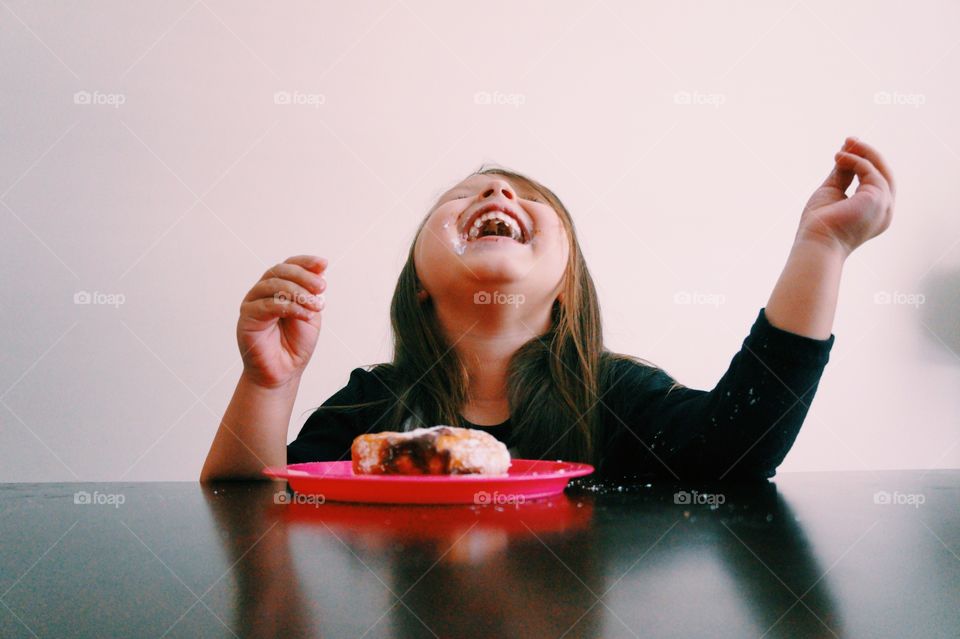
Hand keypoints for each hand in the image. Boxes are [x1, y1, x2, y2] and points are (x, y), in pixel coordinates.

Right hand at [237, 255, 326, 388]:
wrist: (284, 371)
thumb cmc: (295, 344)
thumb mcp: (311, 314)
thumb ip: (312, 294)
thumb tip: (320, 270)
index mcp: (278, 288)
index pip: (289, 266)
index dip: (305, 262)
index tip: (324, 263)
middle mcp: (263, 292)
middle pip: (279, 271)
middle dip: (303, 276)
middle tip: (322, 288)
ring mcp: (253, 303)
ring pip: (273, 284)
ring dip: (299, 292)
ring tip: (316, 305)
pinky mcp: (247, 317)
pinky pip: (268, 304)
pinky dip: (290, 307)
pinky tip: (305, 315)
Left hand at [796, 137, 895, 257]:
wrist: (816, 244)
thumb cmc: (819, 225)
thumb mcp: (832, 192)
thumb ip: (842, 174)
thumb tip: (846, 154)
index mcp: (875, 212)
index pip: (876, 182)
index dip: (864, 163)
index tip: (847, 149)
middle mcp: (885, 210)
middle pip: (883, 174)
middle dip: (867, 154)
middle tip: (849, 139)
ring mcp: (885, 206)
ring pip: (880, 170)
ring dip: (863, 153)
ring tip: (845, 144)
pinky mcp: (878, 199)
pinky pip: (870, 171)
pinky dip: (855, 161)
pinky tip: (839, 157)